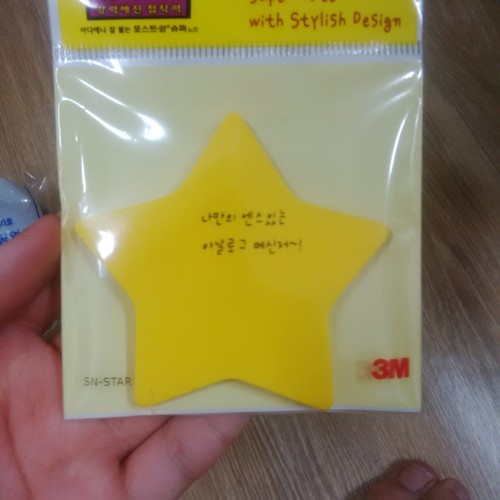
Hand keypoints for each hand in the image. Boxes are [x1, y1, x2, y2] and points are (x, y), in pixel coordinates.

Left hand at [0, 215, 249, 498]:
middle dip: (169, 310)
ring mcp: (98, 451)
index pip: (71, 303)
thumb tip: (49, 231)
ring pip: (165, 401)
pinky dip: (211, 432)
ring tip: (242, 322)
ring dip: (204, 366)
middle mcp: (67, 403)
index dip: (104, 267)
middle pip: (131, 348)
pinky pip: (176, 462)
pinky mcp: (124, 498)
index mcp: (20, 366)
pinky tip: (243, 397)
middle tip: (213, 269)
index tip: (147, 230)